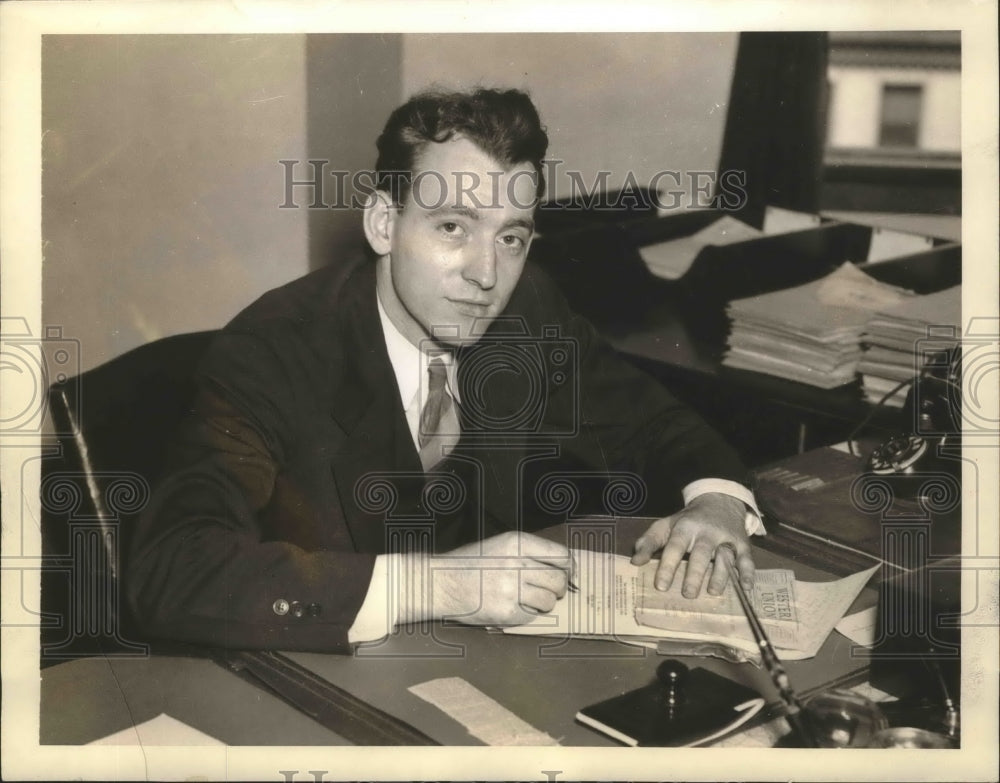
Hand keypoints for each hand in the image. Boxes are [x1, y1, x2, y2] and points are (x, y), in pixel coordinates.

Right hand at [398, 531, 574, 626]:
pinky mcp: (506, 612)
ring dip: (543, 603)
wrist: (441, 583)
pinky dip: (526, 614)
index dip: (570, 567)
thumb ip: (530, 552)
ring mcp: (512, 589)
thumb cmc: (471, 564)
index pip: (561, 555)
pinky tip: (512, 606)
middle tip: (549, 590)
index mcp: (517, 543)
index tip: (570, 574)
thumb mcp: (500, 545)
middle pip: (558, 580)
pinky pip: (532, 616)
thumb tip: (564, 566)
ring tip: (527, 599)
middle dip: (558, 588)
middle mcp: (517, 564)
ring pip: (549, 601)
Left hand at [630, 492, 754, 597]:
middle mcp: (707, 533)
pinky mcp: (742, 543)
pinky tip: (746, 588)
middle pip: (701, 554)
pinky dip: (748, 573)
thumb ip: (649, 542)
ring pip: (725, 557)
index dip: (667, 567)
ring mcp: (726, 538)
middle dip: (695, 574)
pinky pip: (747, 559)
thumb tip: (635, 562)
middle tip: (688, 594)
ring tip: (713, 592)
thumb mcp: (666, 525)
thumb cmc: (687, 520)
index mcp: (685, 528)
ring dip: (720, 575)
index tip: (661, 586)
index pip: (675, 548)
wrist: (719, 500)